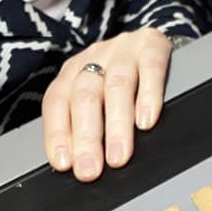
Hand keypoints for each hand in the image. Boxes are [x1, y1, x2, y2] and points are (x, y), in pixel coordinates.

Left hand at [42, 27, 172, 181]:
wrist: (154, 41)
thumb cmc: (123, 78)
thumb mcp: (98, 95)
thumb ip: (87, 122)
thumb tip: (83, 166)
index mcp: (74, 70)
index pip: (57, 100)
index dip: (58, 133)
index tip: (65, 164)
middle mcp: (95, 56)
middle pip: (85, 95)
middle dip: (86, 137)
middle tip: (90, 169)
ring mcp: (124, 49)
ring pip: (116, 85)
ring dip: (116, 126)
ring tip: (118, 157)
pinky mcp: (153, 43)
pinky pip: (150, 68)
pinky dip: (148, 96)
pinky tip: (146, 122)